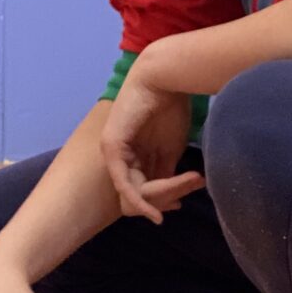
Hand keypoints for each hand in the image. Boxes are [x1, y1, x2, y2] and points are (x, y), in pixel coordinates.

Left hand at [99, 70, 199, 223]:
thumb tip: (173, 195)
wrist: (165, 79)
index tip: (180, 205)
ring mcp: (113, 152)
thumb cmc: (172, 107)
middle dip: (160, 202)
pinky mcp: (111, 148)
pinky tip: (154, 212)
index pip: (143, 187)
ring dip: (159, 198)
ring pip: (133, 191)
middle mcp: (121, 156)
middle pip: (137, 192)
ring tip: (180, 195)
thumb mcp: (172, 148)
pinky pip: (124, 183)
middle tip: (179, 205)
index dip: (161, 200)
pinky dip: (139, 200)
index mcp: (135, 154)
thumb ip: (167, 170)